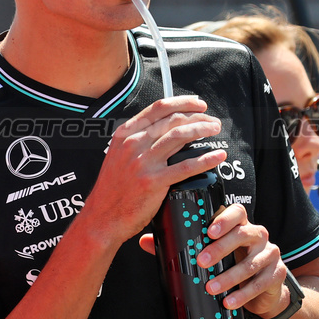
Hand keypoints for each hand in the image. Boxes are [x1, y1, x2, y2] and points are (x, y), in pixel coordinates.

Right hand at [84, 96, 225, 247]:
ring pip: (180, 136)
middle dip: (199, 117)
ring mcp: (143, 162)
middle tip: (213, 122)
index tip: (199, 105)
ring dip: (203, 130)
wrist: (102, 216)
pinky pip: (185, 167)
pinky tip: (216, 157)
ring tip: (215, 132)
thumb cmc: (113, 189)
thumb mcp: (118, 155)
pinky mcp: (153, 182)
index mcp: (125, 134)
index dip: (183, 102)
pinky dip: (205, 160)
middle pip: (173, 120)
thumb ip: (137, 140)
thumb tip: (164, 128)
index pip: (158, 108)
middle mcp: (133, 144)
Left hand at [139, 203, 286, 315]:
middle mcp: (258, 235)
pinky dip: (243, 294)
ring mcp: (270, 254)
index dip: (224, 218)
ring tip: (211, 288)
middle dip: (222, 248)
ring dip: (230, 276)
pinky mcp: (277, 274)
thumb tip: (144, 241)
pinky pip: (261, 283)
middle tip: (201, 261)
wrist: (263, 290)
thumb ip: (180, 246)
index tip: (209, 230)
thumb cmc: (230, 264)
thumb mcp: (209, 254)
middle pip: (244, 234)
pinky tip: (229, 302)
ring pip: (251, 263)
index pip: (237, 212)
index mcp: (240, 225)